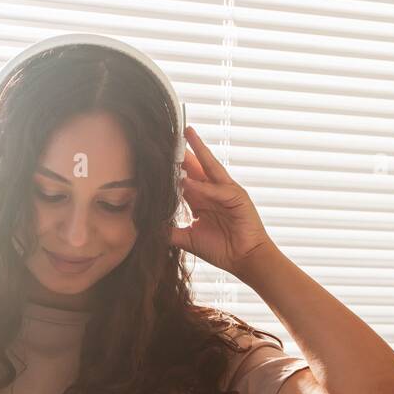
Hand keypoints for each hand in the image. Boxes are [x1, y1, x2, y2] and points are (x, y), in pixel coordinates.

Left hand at [167, 124, 277, 278]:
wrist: (244, 259)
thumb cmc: (220, 249)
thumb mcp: (188, 239)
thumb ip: (170, 232)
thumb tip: (149, 229)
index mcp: (201, 200)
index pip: (184, 179)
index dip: (173, 168)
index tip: (159, 155)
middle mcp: (213, 192)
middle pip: (196, 166)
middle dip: (185, 150)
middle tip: (172, 133)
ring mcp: (226, 192)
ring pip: (210, 167)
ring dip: (199, 150)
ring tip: (188, 134)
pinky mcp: (237, 198)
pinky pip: (218, 190)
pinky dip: (203, 187)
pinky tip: (188, 183)